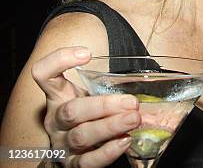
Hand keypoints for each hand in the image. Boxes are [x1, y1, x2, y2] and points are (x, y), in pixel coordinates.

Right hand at [31, 47, 140, 166]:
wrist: (73, 153)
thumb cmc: (90, 115)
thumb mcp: (93, 94)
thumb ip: (109, 83)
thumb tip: (151, 74)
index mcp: (58, 96)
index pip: (44, 74)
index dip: (59, 60)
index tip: (86, 54)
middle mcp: (55, 119)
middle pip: (71, 111)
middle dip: (104, 105)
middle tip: (132, 102)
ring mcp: (62, 143)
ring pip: (81, 136)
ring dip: (110, 126)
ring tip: (134, 119)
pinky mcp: (72, 164)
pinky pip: (87, 162)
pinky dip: (107, 152)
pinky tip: (124, 141)